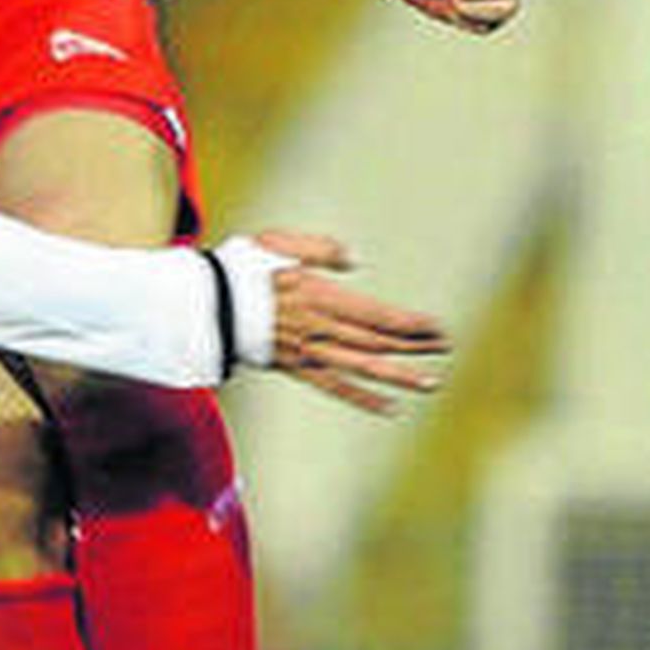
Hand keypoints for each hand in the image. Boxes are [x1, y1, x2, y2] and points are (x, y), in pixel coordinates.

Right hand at [253, 229, 449, 414]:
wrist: (204, 305)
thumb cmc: (239, 267)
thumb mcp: (277, 242)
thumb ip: (319, 249)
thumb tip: (353, 261)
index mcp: (319, 296)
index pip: (376, 315)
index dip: (410, 324)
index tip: (439, 328)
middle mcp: (319, 328)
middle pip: (376, 342)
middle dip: (414, 346)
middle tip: (445, 348)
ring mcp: (308, 352)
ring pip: (362, 368)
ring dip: (399, 376)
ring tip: (431, 383)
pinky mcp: (295, 367)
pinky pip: (334, 387)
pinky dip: (363, 398)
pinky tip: (388, 407)